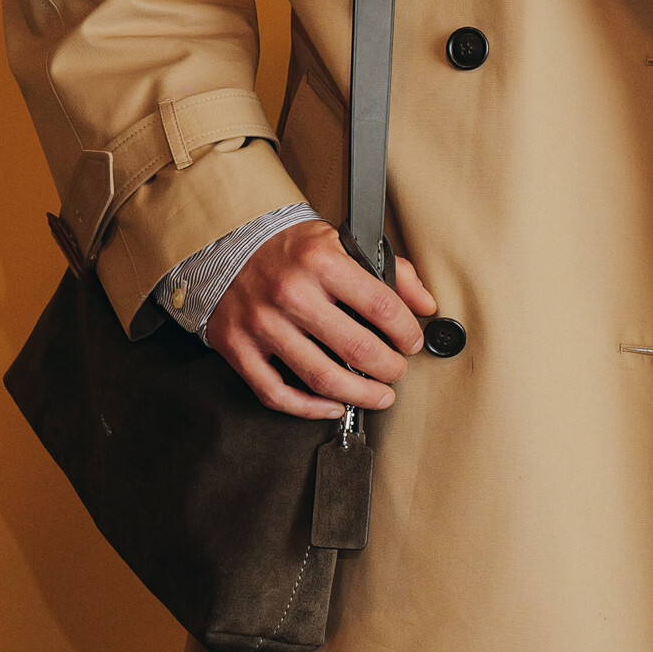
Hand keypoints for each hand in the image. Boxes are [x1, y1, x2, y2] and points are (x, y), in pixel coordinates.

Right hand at [207, 222, 436, 416]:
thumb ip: (390, 270)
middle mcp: (290, 293)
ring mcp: (262, 324)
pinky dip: (309, 409)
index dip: (406, 332)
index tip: (411, 342)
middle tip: (397, 371)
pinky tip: (333, 406)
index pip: (380, 306)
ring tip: (379, 396)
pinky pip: (277, 393)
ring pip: (321, 378)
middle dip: (390, 369)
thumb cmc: (288, 248)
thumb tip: (425, 305)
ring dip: (360, 395)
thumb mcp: (341, 242)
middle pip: (357, 350)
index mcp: (320, 262)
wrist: (226, 242)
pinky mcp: (239, 348)